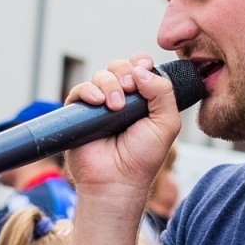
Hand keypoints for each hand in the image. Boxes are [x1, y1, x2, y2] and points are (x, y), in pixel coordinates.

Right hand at [63, 55, 182, 197]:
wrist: (117, 180)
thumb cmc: (142, 158)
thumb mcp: (166, 123)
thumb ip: (164, 92)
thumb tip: (142, 69)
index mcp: (143, 98)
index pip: (140, 67)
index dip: (141, 63)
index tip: (145, 68)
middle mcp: (120, 98)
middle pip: (120, 67)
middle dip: (125, 73)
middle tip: (130, 90)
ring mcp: (99, 105)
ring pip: (100, 76)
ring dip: (109, 84)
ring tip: (115, 106)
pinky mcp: (79, 113)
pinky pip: (79, 90)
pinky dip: (88, 91)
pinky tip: (98, 101)